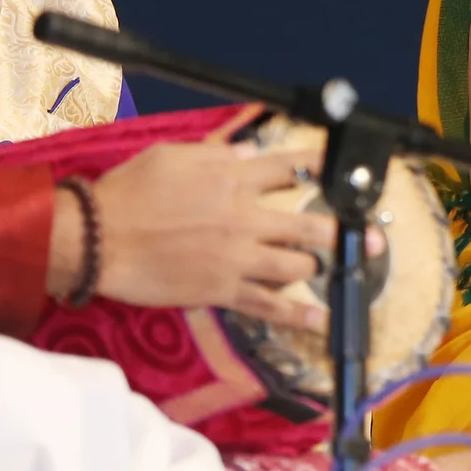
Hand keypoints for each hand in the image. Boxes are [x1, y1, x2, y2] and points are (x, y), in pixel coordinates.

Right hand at [74, 142, 339, 330]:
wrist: (95, 238)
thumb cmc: (129, 192)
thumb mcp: (173, 156)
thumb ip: (219, 153)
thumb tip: (253, 151)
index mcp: (234, 177)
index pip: (292, 166)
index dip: (324, 166)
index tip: (347, 171)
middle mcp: (245, 216)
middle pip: (311, 223)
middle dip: (347, 231)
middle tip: (374, 237)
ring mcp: (237, 256)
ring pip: (298, 265)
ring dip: (314, 268)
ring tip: (322, 270)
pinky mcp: (222, 289)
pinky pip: (269, 305)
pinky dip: (298, 314)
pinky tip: (320, 319)